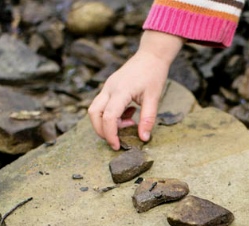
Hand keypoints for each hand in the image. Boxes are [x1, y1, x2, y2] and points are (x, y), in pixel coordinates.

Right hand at [88, 31, 183, 149]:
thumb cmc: (154, 74)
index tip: (117, 146)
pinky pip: (103, 105)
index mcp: (121, 91)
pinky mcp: (109, 88)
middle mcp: (109, 89)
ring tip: (130, 122)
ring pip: (95, 110)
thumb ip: (148, 119)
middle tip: (119, 139)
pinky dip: (112, 114)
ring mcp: (107, 87)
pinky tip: (129, 113)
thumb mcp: (154, 98)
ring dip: (107, 122)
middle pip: (94, 114)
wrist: (151, 55)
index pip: (109, 117)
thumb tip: (144, 138)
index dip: (110, 134)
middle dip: (102, 130)